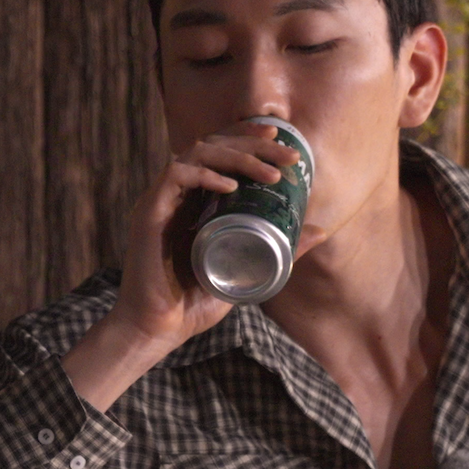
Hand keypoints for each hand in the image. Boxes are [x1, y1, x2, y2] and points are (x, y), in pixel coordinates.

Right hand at [62, 121, 306, 411]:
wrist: (155, 330)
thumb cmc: (193, 304)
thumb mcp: (247, 271)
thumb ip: (279, 250)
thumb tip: (320, 230)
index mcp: (194, 201)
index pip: (219, 151)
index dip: (248, 138)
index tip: (282, 139)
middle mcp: (176, 194)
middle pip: (212, 145)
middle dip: (254, 144)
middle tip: (289, 157)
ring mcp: (161, 201)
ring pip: (196, 153)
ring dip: (238, 157)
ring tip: (271, 175)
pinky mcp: (148, 213)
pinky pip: (175, 176)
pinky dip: (205, 175)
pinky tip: (231, 186)